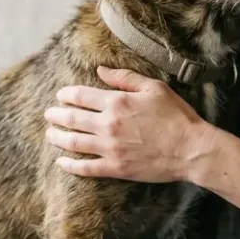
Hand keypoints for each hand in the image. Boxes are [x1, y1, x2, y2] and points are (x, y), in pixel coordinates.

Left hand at [43, 66, 215, 182]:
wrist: (190, 149)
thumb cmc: (176, 115)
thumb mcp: (153, 87)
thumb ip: (124, 78)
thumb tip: (100, 70)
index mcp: (117, 102)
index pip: (81, 96)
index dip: (66, 95)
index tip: (60, 96)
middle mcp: (109, 125)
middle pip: (72, 119)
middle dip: (56, 115)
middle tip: (48, 114)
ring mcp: (110, 148)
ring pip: (74, 142)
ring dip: (57, 137)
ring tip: (49, 134)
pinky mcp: (116, 168)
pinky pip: (86, 168)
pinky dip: (70, 165)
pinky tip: (61, 162)